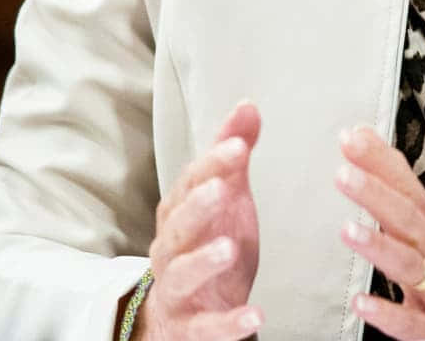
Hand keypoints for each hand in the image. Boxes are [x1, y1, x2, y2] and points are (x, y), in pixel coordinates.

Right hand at [135, 101, 264, 340]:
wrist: (182, 314)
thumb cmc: (205, 246)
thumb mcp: (225, 200)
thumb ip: (232, 157)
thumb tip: (247, 106)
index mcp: (178, 214)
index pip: (190, 183)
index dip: (212, 164)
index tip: (239, 146)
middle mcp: (170, 249)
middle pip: (178, 224)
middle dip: (198, 204)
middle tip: (223, 187)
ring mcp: (176, 289)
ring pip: (181, 273)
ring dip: (204, 260)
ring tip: (229, 248)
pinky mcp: (189, 328)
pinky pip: (204, 328)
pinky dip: (227, 323)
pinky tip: (255, 316)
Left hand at [334, 125, 424, 337]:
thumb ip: (392, 176)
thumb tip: (358, 136)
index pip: (406, 187)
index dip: (379, 164)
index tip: (352, 141)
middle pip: (408, 220)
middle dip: (377, 196)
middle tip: (346, 175)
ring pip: (410, 267)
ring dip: (380, 248)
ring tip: (349, 230)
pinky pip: (411, 323)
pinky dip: (387, 313)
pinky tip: (362, 303)